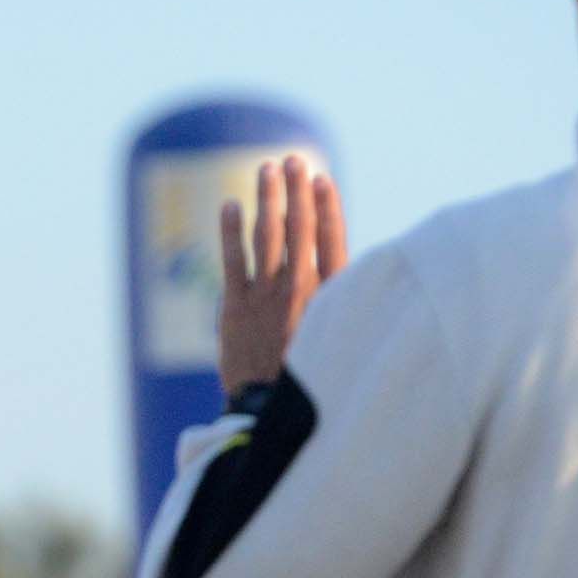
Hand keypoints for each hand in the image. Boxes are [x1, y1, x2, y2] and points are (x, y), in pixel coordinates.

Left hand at [217, 156, 348, 398]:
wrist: (270, 417)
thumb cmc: (306, 387)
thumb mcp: (336, 348)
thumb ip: (338, 314)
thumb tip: (347, 290)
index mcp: (330, 300)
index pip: (332, 241)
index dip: (326, 208)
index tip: (321, 180)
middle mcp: (300, 292)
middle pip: (300, 229)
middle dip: (296, 190)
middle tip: (292, 160)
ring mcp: (266, 298)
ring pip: (267, 236)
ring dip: (267, 198)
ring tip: (265, 169)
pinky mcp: (235, 309)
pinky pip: (232, 259)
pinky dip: (230, 230)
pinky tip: (230, 205)